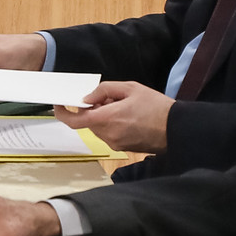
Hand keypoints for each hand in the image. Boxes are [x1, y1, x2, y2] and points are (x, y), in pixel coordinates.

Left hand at [52, 81, 172, 152]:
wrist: (176, 129)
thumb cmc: (155, 106)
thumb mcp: (130, 88)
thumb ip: (104, 90)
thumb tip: (85, 98)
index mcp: (108, 118)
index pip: (75, 121)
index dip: (63, 114)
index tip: (59, 105)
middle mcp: (108, 134)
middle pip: (88, 122)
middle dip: (92, 109)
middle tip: (109, 98)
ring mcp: (114, 144)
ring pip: (98, 128)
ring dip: (102, 117)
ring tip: (123, 107)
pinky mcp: (121, 148)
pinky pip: (108, 134)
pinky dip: (111, 124)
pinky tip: (128, 117)